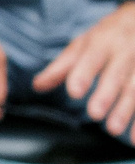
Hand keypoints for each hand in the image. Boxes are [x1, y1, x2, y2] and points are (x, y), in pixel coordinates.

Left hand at [32, 0, 134, 138]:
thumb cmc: (110, 34)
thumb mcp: (84, 43)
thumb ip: (62, 66)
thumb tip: (37, 86)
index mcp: (104, 42)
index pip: (91, 58)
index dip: (83, 74)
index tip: (74, 91)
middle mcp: (126, 52)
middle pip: (116, 75)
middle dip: (106, 94)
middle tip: (95, 114)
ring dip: (126, 110)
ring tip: (113, 129)